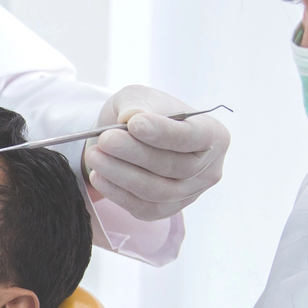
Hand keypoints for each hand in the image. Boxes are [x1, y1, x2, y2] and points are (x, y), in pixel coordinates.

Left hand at [82, 85, 229, 220]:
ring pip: (158, 191)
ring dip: (122, 175)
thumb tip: (131, 116)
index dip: (163, 132)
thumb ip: (138, 103)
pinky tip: (98, 176)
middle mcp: (208, 168)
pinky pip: (144, 208)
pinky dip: (117, 193)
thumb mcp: (139, 97)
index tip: (134, 124)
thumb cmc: (142, 113)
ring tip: (94, 156)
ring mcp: (189, 194)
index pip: (193, 136)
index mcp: (213, 135)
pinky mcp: (167, 211)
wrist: (130, 138)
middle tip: (105, 140)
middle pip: (174, 166)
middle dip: (135, 154)